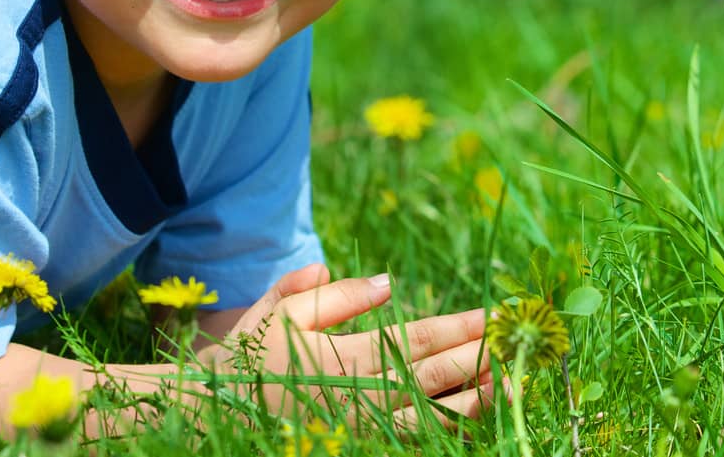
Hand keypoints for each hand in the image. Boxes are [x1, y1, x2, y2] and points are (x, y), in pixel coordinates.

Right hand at [201, 264, 492, 430]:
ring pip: (430, 421)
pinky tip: (464, 425)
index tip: (493, 317)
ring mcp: (358, 433)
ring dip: (471, 403)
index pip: (417, 340)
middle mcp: (357, 398)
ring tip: (503, 385)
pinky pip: (407, 446)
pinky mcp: (355, 451)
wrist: (208, 417)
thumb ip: (333, 296)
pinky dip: (439, 436)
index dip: (460, 329)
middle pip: (434, 379)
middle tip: (515, 347)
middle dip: (478, 362)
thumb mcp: (280, 313)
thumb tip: (388, 284)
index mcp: (343, 357)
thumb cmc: (245, 359)